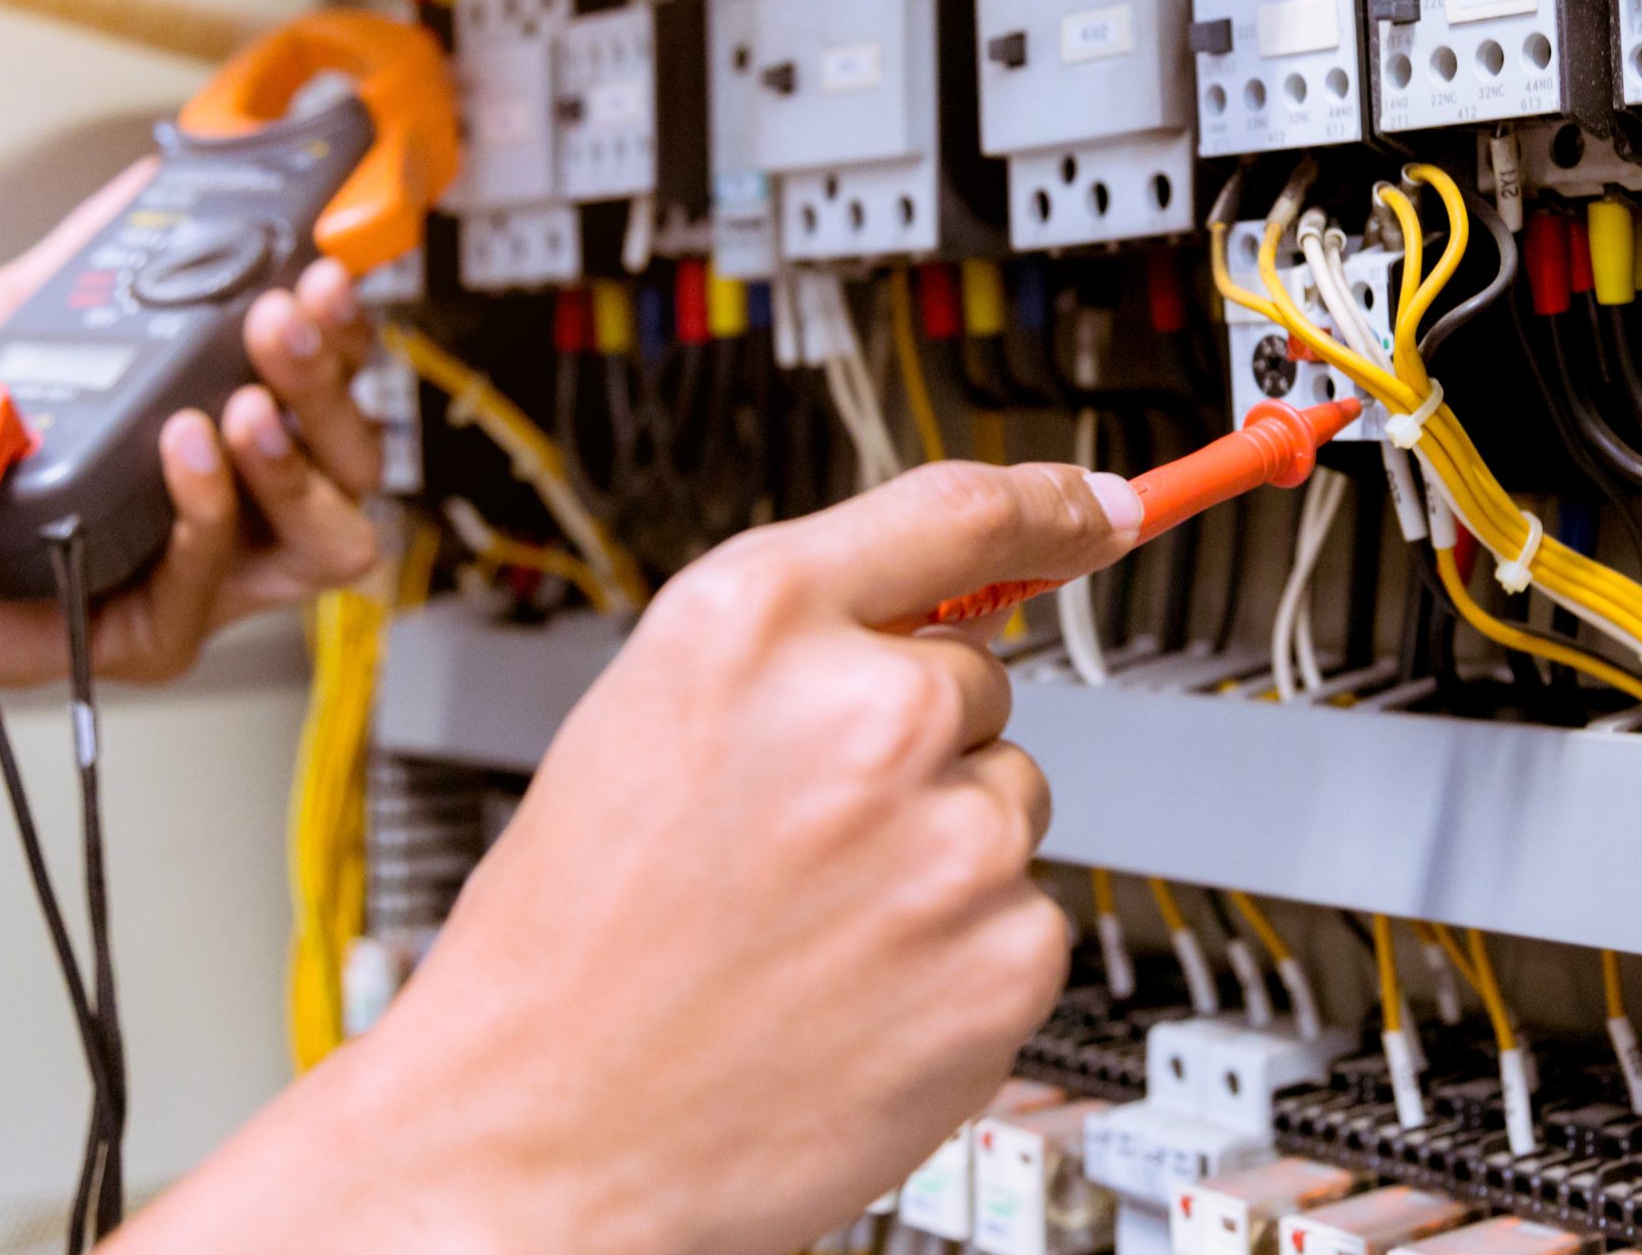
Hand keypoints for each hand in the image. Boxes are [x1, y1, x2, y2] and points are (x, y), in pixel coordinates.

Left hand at [0, 157, 386, 699]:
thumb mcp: (15, 321)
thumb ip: (90, 258)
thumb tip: (145, 182)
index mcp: (225, 427)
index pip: (329, 382)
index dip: (343, 332)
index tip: (318, 274)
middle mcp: (239, 503)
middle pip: (352, 454)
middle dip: (327, 379)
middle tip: (282, 318)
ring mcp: (208, 572)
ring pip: (325, 531)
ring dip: (294, 458)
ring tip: (244, 403)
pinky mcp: (160, 630)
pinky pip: (216, 577)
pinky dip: (208, 509)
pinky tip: (184, 451)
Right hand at [111, 458, 1143, 1254]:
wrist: (540, 1135)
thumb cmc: (570, 944)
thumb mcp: (648, 719)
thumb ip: (799, 644)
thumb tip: (939, 613)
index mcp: (755, 626)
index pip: (956, 511)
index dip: (1047, 505)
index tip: (1100, 507)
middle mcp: (869, 713)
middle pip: (975, 680)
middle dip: (914, 745)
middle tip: (803, 836)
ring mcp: (950, 839)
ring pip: (1003, 802)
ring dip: (937, 850)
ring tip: (812, 923)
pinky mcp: (1007, 957)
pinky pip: (1024, 912)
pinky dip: (961, 952)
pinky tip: (857, 988)